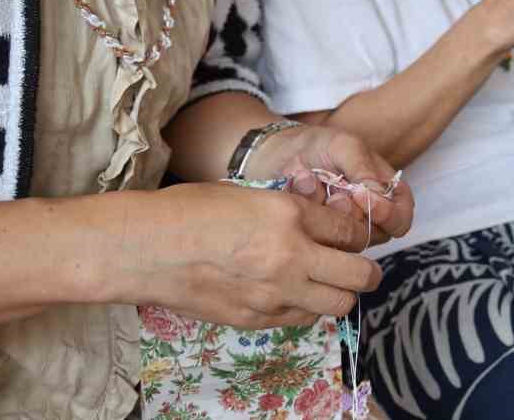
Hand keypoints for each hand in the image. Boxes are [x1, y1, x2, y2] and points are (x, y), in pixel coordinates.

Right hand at [120, 182, 381, 328]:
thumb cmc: (191, 210)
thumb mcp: (250, 194)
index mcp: (289, 215)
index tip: (351, 235)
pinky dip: (305, 307)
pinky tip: (290, 293)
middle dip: (367, 272)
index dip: (357, 232)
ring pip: (338, 305)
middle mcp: (290, 256)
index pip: (352, 230)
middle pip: (359, 276)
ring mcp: (273, 293)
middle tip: (362, 268)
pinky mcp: (255, 318)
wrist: (146, 248)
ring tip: (326, 283)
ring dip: (339, 294)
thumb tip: (321, 223)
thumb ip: (290, 211)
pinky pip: (301, 318)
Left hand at [245, 124, 413, 245]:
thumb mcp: (344, 145)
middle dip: (351, 215)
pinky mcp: (317, 237)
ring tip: (309, 182)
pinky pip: (318, 239)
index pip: (401, 219)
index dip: (389, 215)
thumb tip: (378, 196)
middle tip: (333, 194)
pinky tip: (297, 187)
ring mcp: (341, 229)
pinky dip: (306, 212)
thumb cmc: (318, 145)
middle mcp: (367, 217)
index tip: (362, 196)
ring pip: (346, 241)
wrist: (277, 151)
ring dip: (326, 211)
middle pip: (374, 235)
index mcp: (384, 194)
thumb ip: (364, 168)